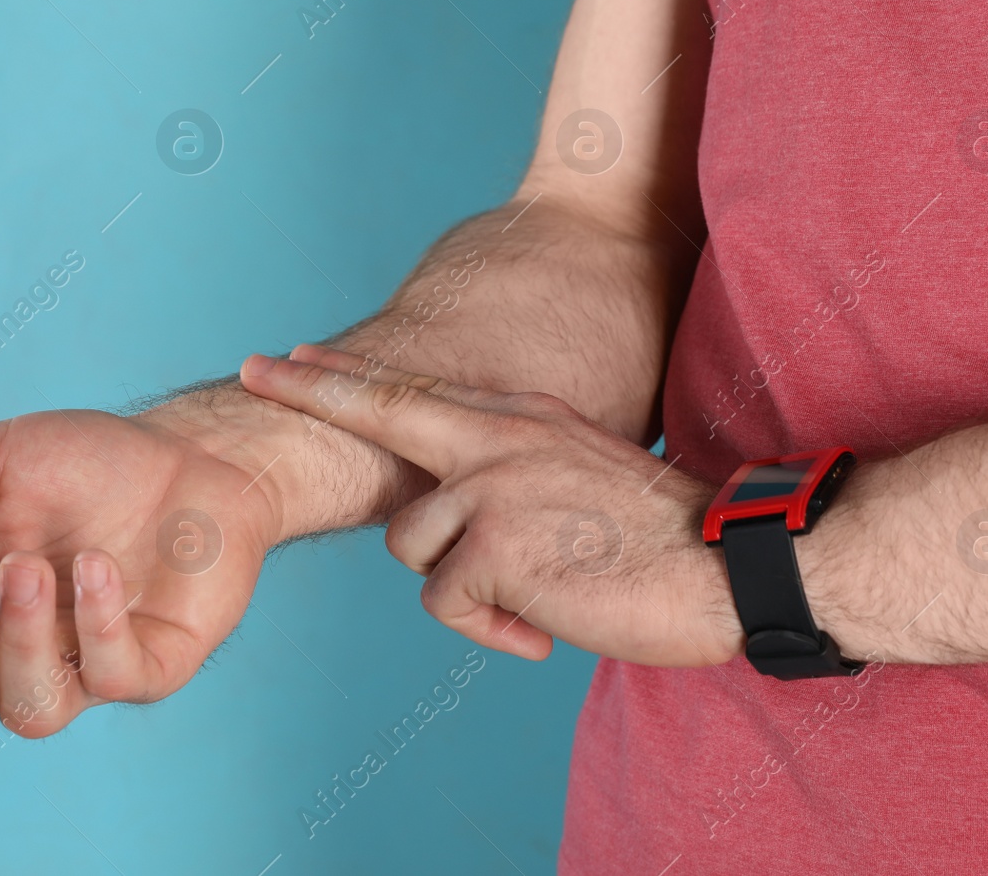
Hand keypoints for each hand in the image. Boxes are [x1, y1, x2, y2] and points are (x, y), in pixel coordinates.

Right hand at [0, 406, 282, 736]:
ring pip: (32, 712)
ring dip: (18, 643)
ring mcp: (91, 667)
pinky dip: (97, 626)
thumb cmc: (90, 463)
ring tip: (30, 567)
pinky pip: (114, 680)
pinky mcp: (156, 664)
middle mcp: (26, 655)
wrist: (193, 452)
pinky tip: (95, 564)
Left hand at [239, 344, 743, 664]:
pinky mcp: (494, 549)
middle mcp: (497, 438)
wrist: (729, 563)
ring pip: (411, 546)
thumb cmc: (658, 534)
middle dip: (312, 395)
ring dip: (461, 583)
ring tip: (534, 591)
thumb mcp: (578, 472)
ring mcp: (492, 489)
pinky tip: (545, 623)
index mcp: (520, 417)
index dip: (341, 376)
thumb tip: (454, 510)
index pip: (413, 389)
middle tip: (259, 368)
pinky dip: (491, 628)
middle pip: (379, 415)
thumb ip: (511, 470)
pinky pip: (448, 603)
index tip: (285, 359)